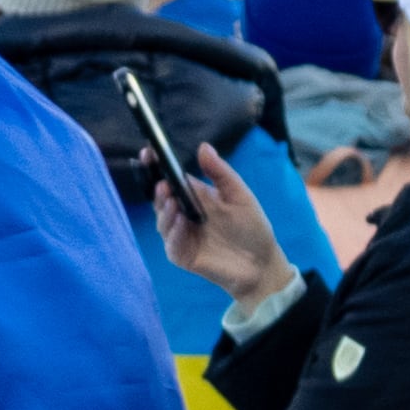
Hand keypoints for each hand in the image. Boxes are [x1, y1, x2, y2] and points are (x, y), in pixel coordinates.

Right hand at [155, 139, 285, 297]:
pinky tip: (179, 224)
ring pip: (163, 221)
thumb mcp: (240, 196)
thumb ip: (221, 173)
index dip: (156, 166)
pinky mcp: (183, 255)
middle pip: (162, 199)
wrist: (262, 263)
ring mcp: (181, 235)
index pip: (171, 179)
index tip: (147, 153)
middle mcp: (183, 214)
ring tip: (172, 202)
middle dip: (159, 191)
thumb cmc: (252, 227)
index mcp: (194, 196)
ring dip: (164, 211)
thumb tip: (203, 146)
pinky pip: (171, 244)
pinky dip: (173, 233)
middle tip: (164, 185)